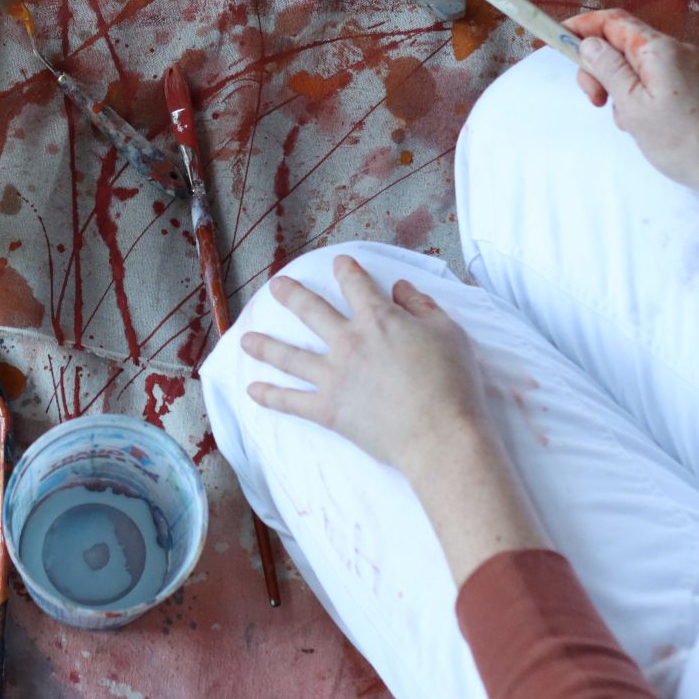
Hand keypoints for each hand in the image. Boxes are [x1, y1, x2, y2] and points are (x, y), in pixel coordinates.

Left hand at [243, 255, 487, 477]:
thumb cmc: (452, 383)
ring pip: (289, 355)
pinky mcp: (328, 409)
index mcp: (378, 319)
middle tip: (276, 286)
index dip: (346, 270)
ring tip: (245, 340)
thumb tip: (400, 287)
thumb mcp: (449, 333)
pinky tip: (253, 391)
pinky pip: (291, 402)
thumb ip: (422, 306)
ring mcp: (333, 376)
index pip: (356, 285)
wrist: (440, 435)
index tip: (339, 263)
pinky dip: (270, 397)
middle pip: (310, 311)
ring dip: (265, 345)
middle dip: (291, 295)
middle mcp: (348, 342)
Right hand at [565, 9, 698, 198]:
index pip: (612, 21)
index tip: (555, 40)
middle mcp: (676, 50)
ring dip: (618, 87)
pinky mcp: (695, 85)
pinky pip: (654, 79)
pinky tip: (643, 123)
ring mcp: (688, 67)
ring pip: (636, 65)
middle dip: (598, 67)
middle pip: (622, 42)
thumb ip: (608, 70)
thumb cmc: (684, 141)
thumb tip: (589, 43)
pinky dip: (638, 95)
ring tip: (627, 121)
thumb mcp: (633, 106)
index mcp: (658, 50)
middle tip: (595, 102)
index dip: (580, 26)